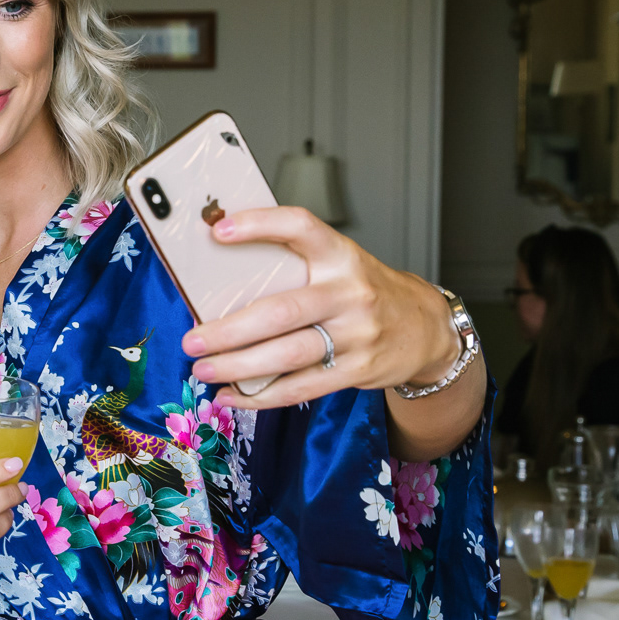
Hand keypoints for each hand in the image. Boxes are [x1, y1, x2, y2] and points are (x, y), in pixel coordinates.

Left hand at [179, 206, 460, 410]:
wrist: (426, 328)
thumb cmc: (364, 292)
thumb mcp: (340, 265)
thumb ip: (295, 267)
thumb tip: (222, 278)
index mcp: (340, 255)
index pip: (300, 227)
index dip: (260, 225)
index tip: (219, 231)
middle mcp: (349, 293)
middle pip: (281, 312)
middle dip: (230, 329)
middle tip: (192, 338)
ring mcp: (356, 335)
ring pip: (288, 354)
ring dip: (238, 366)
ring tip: (202, 368)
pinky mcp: (356, 370)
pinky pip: (300, 387)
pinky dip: (260, 395)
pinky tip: (230, 394)